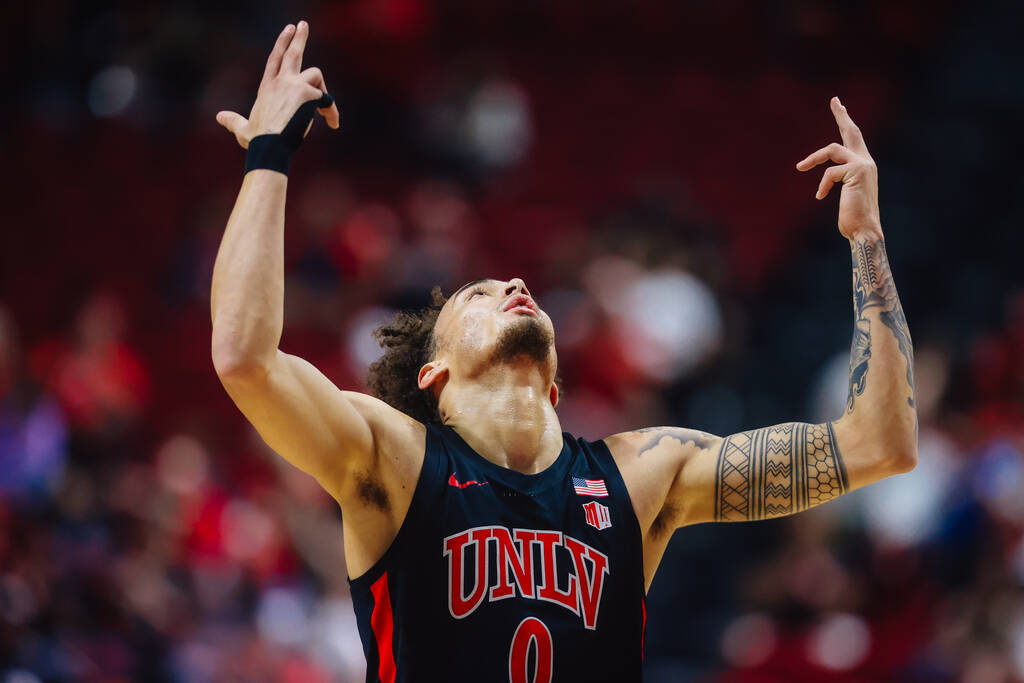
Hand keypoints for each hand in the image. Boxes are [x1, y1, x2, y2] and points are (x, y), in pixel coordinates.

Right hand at [216, 21, 340, 149]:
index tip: (289, 29)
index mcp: (267, 87)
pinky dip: (331, 110)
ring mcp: (294, 85)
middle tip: (303, 24)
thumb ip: (233, 120)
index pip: (275, 59)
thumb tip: (219, 117)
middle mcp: (280, 82)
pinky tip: (332, 124)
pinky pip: (327, 98)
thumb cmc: (257, 141)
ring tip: (326, 113)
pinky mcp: (307, 94)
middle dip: (299, 37)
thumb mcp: (242, 128)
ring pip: (316, 74)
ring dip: (324, 90)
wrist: (269, 147)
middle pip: (292, 53)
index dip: (282, 43)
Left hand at [796, 97, 880, 240]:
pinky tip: (820, 196)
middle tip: (834, 100)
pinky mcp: (856, 171)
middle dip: (842, 115)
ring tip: (800, 167)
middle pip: (851, 131)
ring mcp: (863, 165)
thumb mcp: (845, 195)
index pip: (853, 139)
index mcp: (864, 165)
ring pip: (831, 150)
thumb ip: (840, 180)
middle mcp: (866, 161)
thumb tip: (828, 177)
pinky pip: (829, 172)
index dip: (845, 121)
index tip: (838, 105)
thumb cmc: (853, 218)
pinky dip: (822, 184)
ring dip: (813, 158)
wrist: (864, 230)